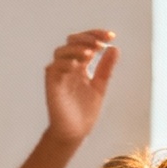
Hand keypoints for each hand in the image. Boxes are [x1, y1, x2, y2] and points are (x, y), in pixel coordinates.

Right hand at [43, 30, 117, 144]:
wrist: (75, 132)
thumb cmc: (85, 111)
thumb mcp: (100, 86)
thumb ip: (105, 68)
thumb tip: (114, 48)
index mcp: (80, 65)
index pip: (86, 42)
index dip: (97, 35)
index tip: (112, 36)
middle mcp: (68, 66)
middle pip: (72, 41)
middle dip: (87, 38)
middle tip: (101, 43)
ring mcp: (59, 74)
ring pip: (61, 52)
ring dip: (76, 49)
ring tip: (90, 53)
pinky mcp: (52, 84)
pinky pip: (54, 68)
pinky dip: (65, 63)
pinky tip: (77, 65)